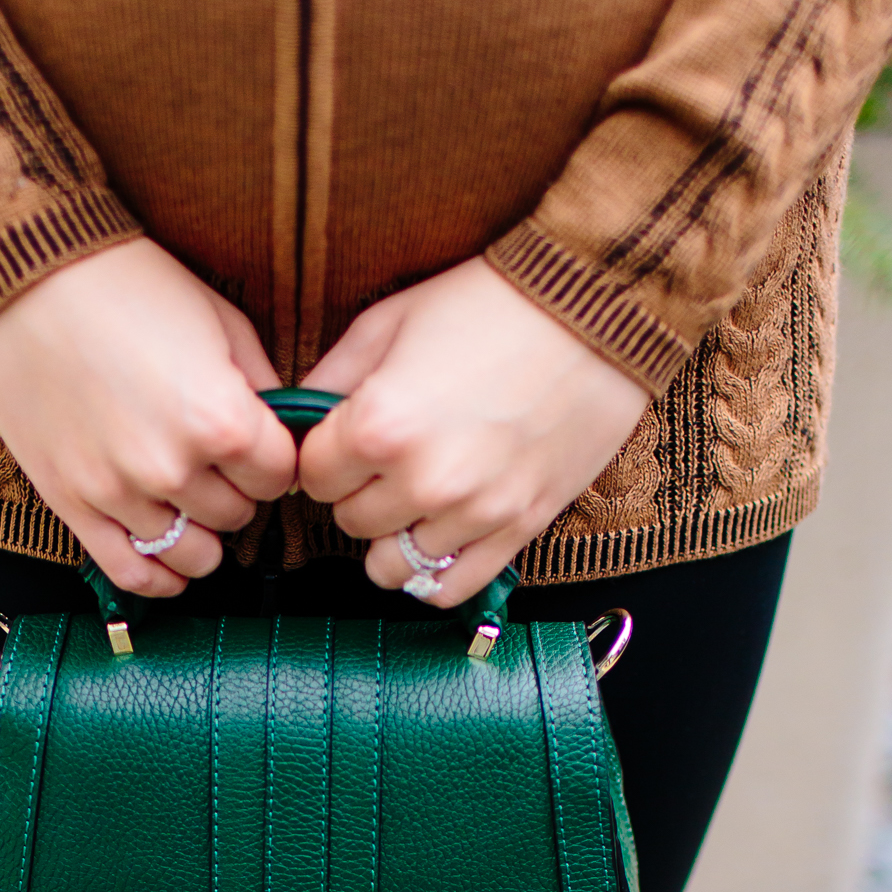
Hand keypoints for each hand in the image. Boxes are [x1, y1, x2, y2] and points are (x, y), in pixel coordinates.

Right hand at [0, 238, 296, 597]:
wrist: (25, 276)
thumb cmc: (124, 285)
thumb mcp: (220, 318)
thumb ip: (261, 384)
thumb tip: (282, 430)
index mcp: (221, 420)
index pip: (281, 478)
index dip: (274, 460)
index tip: (257, 446)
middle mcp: (174, 468)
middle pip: (238, 516)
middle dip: (235, 490)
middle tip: (214, 461)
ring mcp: (121, 493)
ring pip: (193, 554)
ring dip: (199, 532)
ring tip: (188, 501)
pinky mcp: (73, 504)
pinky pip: (131, 573)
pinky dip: (158, 577)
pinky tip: (166, 560)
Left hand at [298, 259, 649, 606]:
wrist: (595, 308)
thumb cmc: (490, 303)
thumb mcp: (390, 320)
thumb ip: (331, 376)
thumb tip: (296, 419)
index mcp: (380, 425)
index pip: (312, 477)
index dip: (323, 455)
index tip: (343, 441)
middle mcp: (424, 479)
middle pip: (349, 521)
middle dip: (359, 491)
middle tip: (385, 460)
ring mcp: (474, 512)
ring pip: (391, 564)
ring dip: (394, 535)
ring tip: (413, 499)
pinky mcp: (518, 528)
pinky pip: (450, 588)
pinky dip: (433, 574)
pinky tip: (435, 541)